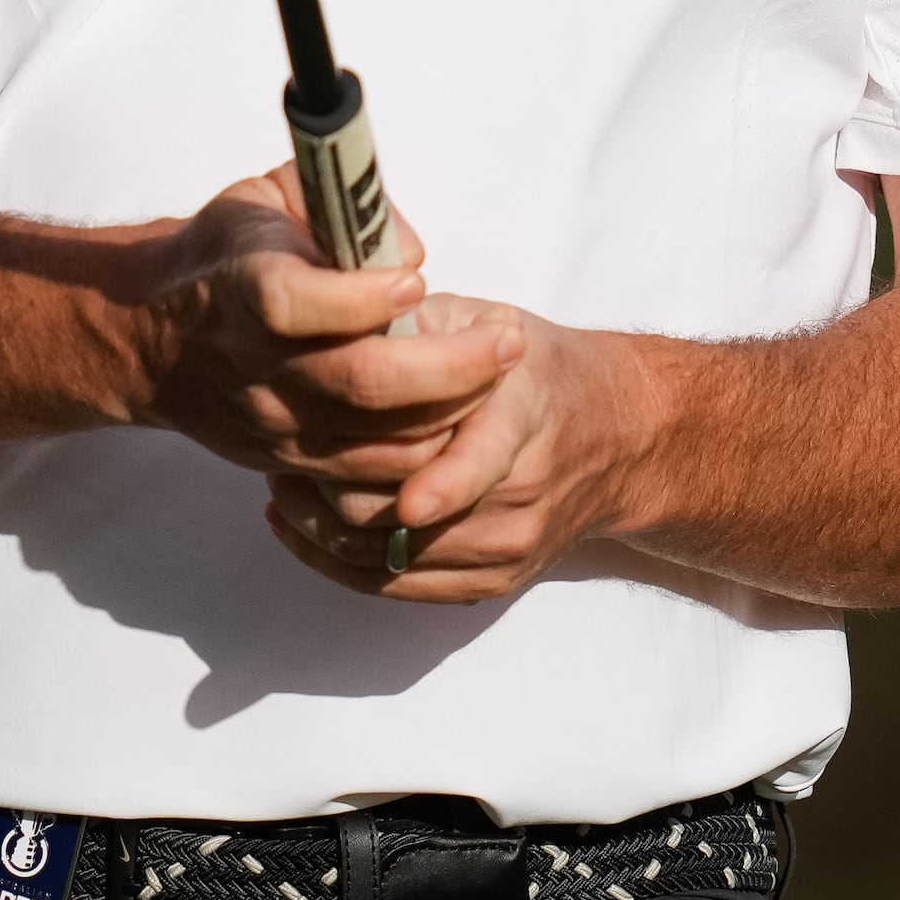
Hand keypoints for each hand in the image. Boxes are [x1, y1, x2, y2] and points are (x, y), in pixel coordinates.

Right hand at [134, 166, 522, 490]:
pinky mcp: (293, 460)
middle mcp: (257, 365)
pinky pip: (373, 475)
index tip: (418, 282)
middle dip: (453, 366)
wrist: (155, 338)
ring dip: (454, 411)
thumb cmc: (227, 254)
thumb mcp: (267, 196)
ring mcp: (276, 422)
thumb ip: (338, 202)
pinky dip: (427, 454)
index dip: (362, 298)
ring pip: (379, 441)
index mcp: (243, 288)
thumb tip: (408, 249)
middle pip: (362, 383)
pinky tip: (463, 415)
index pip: (297, 304)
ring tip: (501, 372)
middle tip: (509, 338)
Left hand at [262, 305, 649, 604]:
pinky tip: (296, 524)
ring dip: (322, 526)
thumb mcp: (486, 323)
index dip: (432, 484)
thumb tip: (338, 309)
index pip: (477, 464)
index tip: (370, 484)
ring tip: (281, 484)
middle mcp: (520, 492)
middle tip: (280, 451)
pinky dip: (336, 563)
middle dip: (333, 487)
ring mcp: (507, 545)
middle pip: (408, 515)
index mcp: (522, 417)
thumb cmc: (534, 371)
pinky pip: (396, 589)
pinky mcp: (491, 581)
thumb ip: (419, 323)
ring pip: (390, 558)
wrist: (618, 439)